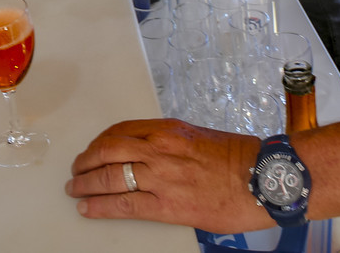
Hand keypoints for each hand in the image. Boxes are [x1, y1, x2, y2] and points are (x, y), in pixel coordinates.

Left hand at [65, 119, 268, 231]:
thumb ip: (172, 144)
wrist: (263, 178)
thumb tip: (151, 155)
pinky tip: (88, 209)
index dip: (99, 142)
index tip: (92, 149)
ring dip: (86, 184)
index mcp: (167, 130)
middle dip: (86, 161)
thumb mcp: (199, 138)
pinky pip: (123, 205)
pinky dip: (100, 207)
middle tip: (77, 169)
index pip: (120, 131)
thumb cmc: (239, 159)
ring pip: (108, 176)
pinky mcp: (167, 205)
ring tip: (75, 190)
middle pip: (107, 150)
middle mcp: (159, 149)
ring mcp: (161, 177)